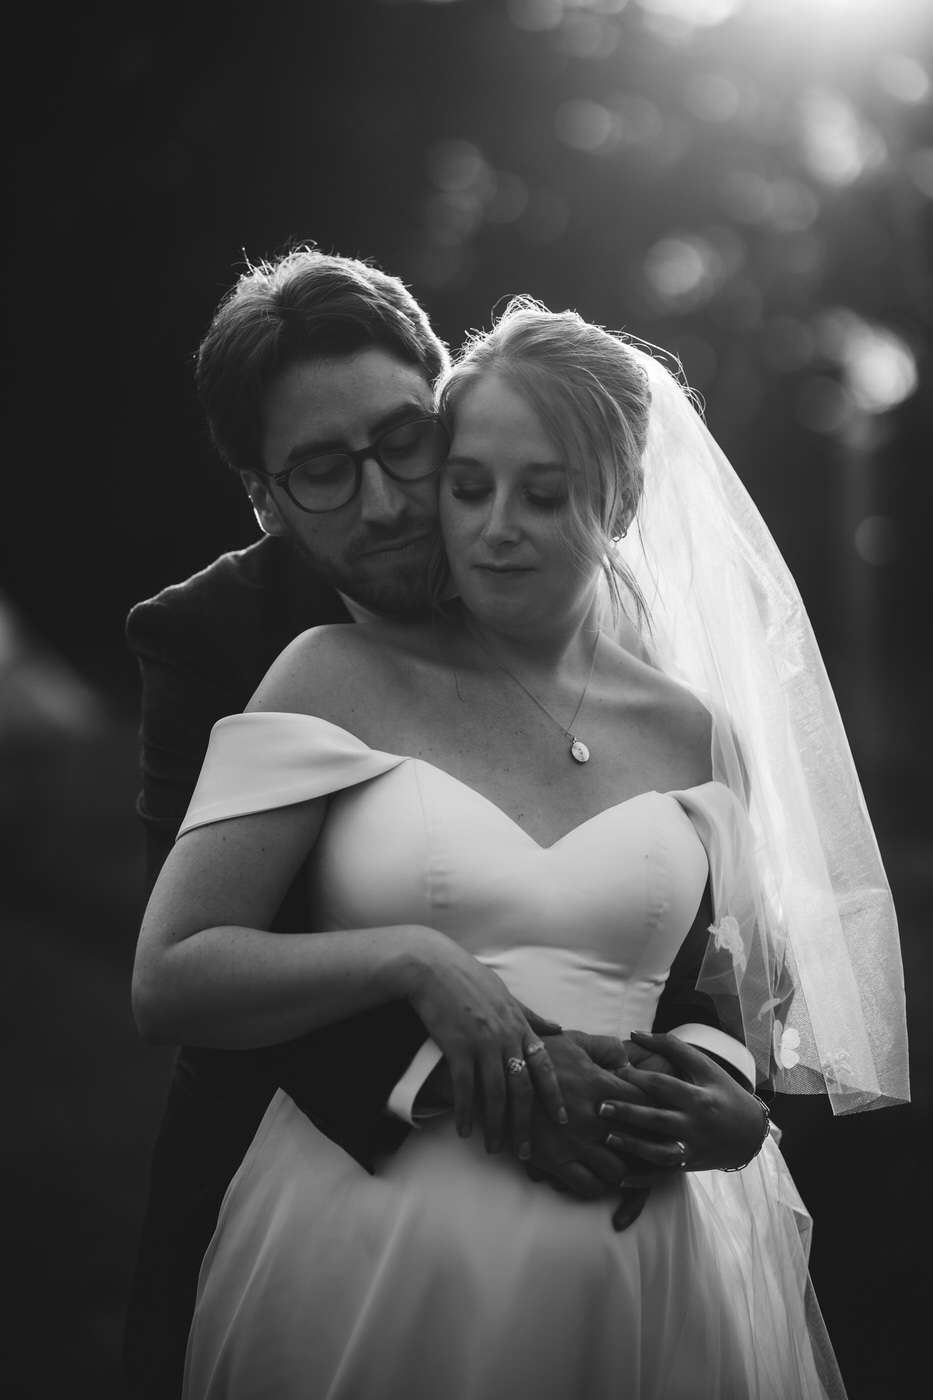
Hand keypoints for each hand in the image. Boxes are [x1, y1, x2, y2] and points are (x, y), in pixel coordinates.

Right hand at [402, 931, 566, 1154]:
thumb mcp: (507, 994)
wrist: (434, 967)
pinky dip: (466, 1112)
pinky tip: (465, 1131)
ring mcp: (482, 1043)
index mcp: (519, 1025)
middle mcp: (505, 1037)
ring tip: (494, 1148)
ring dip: (495, 1125)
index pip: (544, 1066)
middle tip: (525, 1151)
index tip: (563, 1119)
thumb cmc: (469, 978)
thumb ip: (531, 1015)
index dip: (554, 1094)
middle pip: (521, 1089)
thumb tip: (557, 1028)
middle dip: (525, 1123)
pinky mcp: (457, 1048)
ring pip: (494, 1094)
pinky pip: (464, 1088)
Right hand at [521, 1031, 659, 1230]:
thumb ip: (604, 1047)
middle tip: (667, 1153)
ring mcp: (575, 1141)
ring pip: (618, 1170)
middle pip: (640, 1140)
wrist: (495, 1077)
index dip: (661, 1110)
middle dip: (656, 1148)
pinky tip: (600, 1180)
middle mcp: (593, 1116)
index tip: (670, 1117)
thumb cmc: (535, 1054)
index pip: (646, 1101)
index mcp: (600, 1084)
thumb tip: (627, 1058)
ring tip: (632, 1170)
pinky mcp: (556, 1160)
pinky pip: (588, 1186)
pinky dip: (599, 1187)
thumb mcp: (572, 1041)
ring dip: (626, 1171)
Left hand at [596, 1030, 768, 1173]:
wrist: (749, 1132)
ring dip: (632, 1147)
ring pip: (659, 1152)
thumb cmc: (721, 1091)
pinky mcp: (688, 1165)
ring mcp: (692, 1147)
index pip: (664, 1085)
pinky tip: (620, 1177)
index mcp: (698, 1096)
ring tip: (606, 1137)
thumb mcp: (704, 1066)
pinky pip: (663, 1175)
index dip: (637, 1078)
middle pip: (658, 1119)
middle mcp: (695, 1123)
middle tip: (599, 1106)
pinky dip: (643, 1179)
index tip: (613, 1072)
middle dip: (628, 1113)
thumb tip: (634, 1033)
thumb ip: (671, 1046)